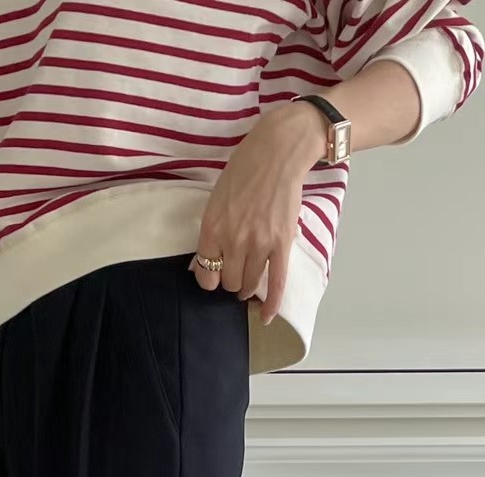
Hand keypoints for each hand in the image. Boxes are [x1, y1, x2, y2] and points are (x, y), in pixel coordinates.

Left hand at [191, 102, 325, 324]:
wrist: (278, 152)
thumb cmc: (245, 170)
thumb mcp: (216, 199)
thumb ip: (211, 232)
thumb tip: (202, 262)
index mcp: (212, 228)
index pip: (205, 273)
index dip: (209, 278)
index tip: (215, 274)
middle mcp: (234, 240)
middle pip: (229, 283)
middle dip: (231, 281)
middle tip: (236, 273)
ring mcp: (259, 244)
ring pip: (249, 285)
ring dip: (248, 288)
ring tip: (249, 284)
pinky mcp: (282, 244)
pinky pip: (276, 283)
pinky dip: (271, 304)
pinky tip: (265, 317)